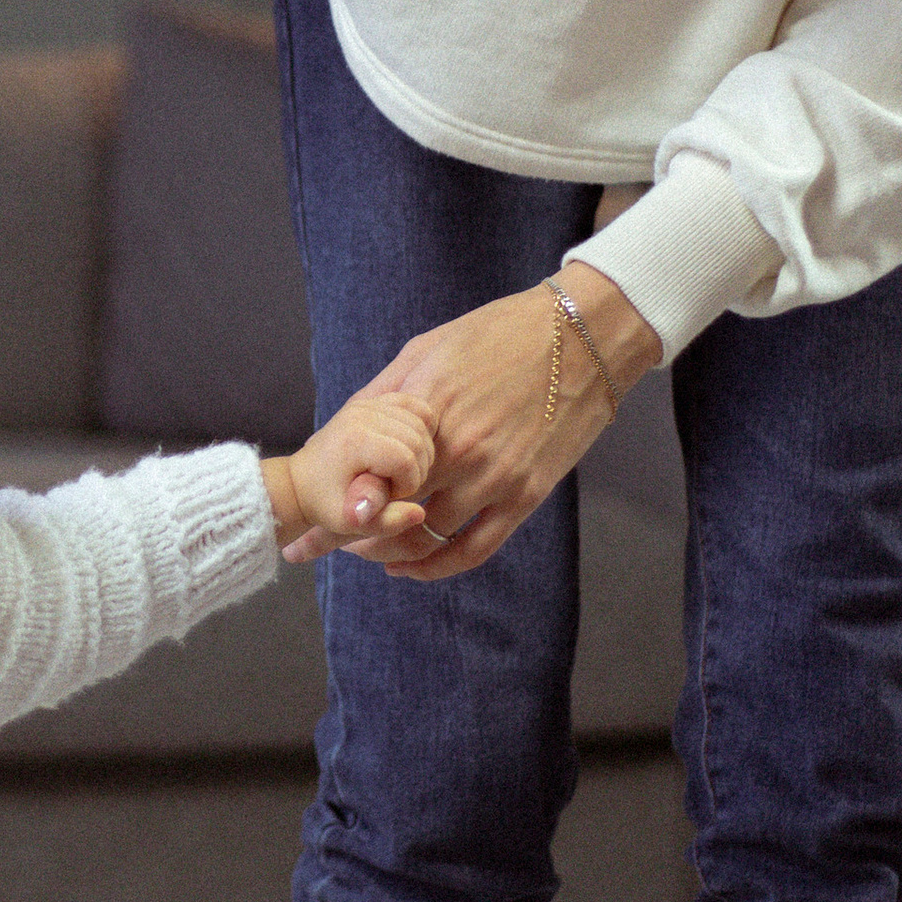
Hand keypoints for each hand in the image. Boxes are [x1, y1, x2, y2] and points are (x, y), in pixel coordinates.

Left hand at [266, 391, 437, 565]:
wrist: (301, 482)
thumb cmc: (325, 504)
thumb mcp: (353, 522)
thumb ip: (388, 522)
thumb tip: (419, 513)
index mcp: (356, 441)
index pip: (407, 460)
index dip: (408, 484)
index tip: (389, 495)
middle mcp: (362, 415)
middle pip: (418, 439)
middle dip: (416, 468)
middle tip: (395, 483)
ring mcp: (367, 404)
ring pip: (421, 421)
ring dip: (420, 450)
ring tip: (398, 468)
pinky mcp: (372, 401)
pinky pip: (413, 405)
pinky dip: (419, 426)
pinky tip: (406, 447)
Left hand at [340, 262, 661, 580]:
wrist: (582, 336)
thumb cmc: (500, 334)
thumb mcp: (429, 349)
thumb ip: (385, 392)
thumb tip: (347, 425)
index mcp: (425, 408)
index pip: (367, 474)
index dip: (338, 505)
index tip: (319, 519)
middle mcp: (457, 448)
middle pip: (390, 512)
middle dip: (355, 533)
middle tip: (334, 541)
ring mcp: (494, 475)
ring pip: (426, 538)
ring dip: (393, 552)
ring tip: (371, 553)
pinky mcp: (527, 494)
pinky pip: (474, 549)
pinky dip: (438, 566)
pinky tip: (414, 567)